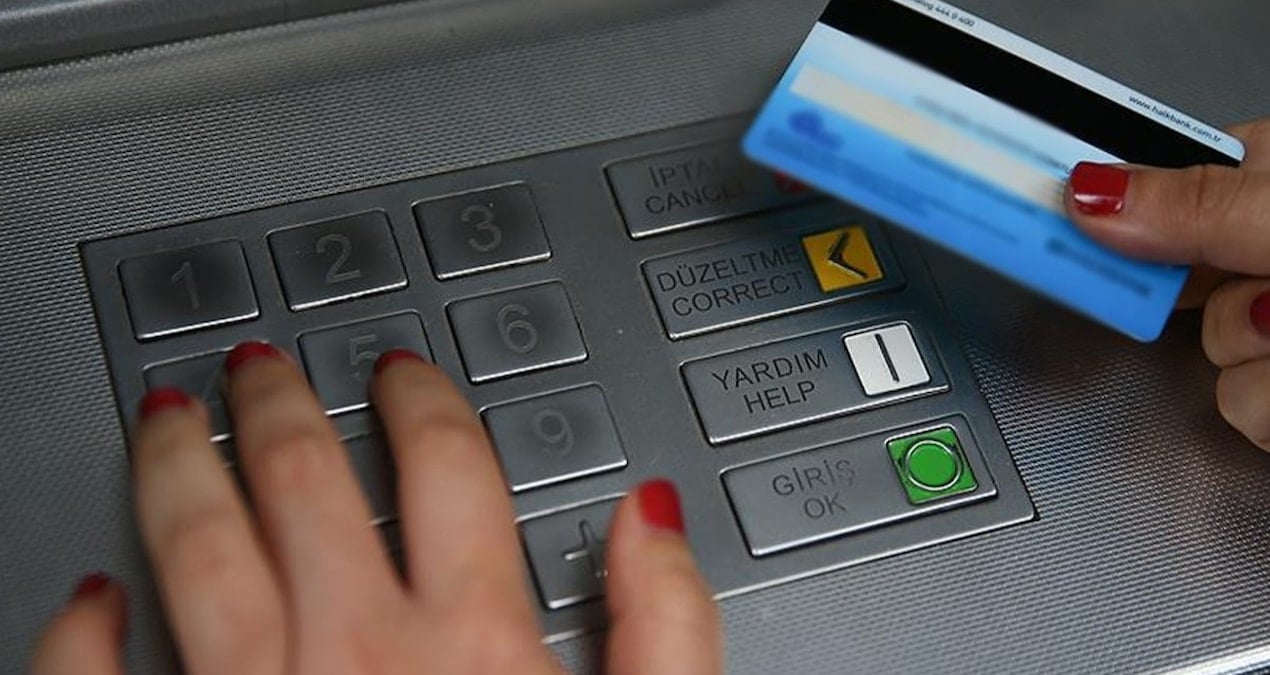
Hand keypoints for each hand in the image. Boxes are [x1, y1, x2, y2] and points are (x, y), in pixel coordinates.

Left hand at [31, 343, 721, 673]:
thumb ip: (666, 631)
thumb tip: (646, 518)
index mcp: (472, 646)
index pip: (448, 471)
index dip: (423, 404)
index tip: (400, 375)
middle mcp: (353, 655)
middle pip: (304, 481)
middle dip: (277, 408)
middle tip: (257, 368)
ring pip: (194, 546)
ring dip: (174, 468)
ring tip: (163, 418)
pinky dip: (78, 632)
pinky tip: (85, 600)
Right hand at [1065, 119, 1269, 450]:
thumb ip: (1198, 206)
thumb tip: (1088, 191)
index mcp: (1269, 178)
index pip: (1152, 182)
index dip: (1100, 208)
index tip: (1037, 221)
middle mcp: (1267, 248)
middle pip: (1170, 286)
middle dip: (1220, 311)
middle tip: (1259, 302)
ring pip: (1210, 361)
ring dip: (1260, 370)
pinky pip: (1239, 411)